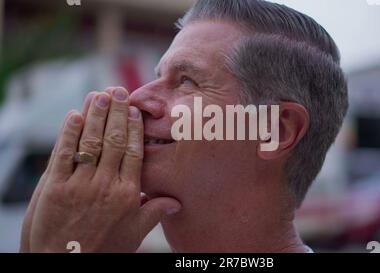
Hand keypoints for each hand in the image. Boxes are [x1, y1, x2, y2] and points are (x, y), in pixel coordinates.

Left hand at [20, 87, 180, 252]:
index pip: (133, 152)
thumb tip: (176, 202)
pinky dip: (68, 133)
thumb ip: (154, 212)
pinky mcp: (54, 187)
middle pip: (113, 141)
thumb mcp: (135, 235)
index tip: (134, 110)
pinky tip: (74, 115)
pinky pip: (63, 154)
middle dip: (116, 113)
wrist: (66, 267)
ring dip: (95, 115)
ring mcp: (78, 184)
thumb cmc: (103, 251)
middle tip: (118, 90)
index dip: (134, 128)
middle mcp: (105, 185)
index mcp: (127, 194)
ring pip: (90, 142)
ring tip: (99, 94)